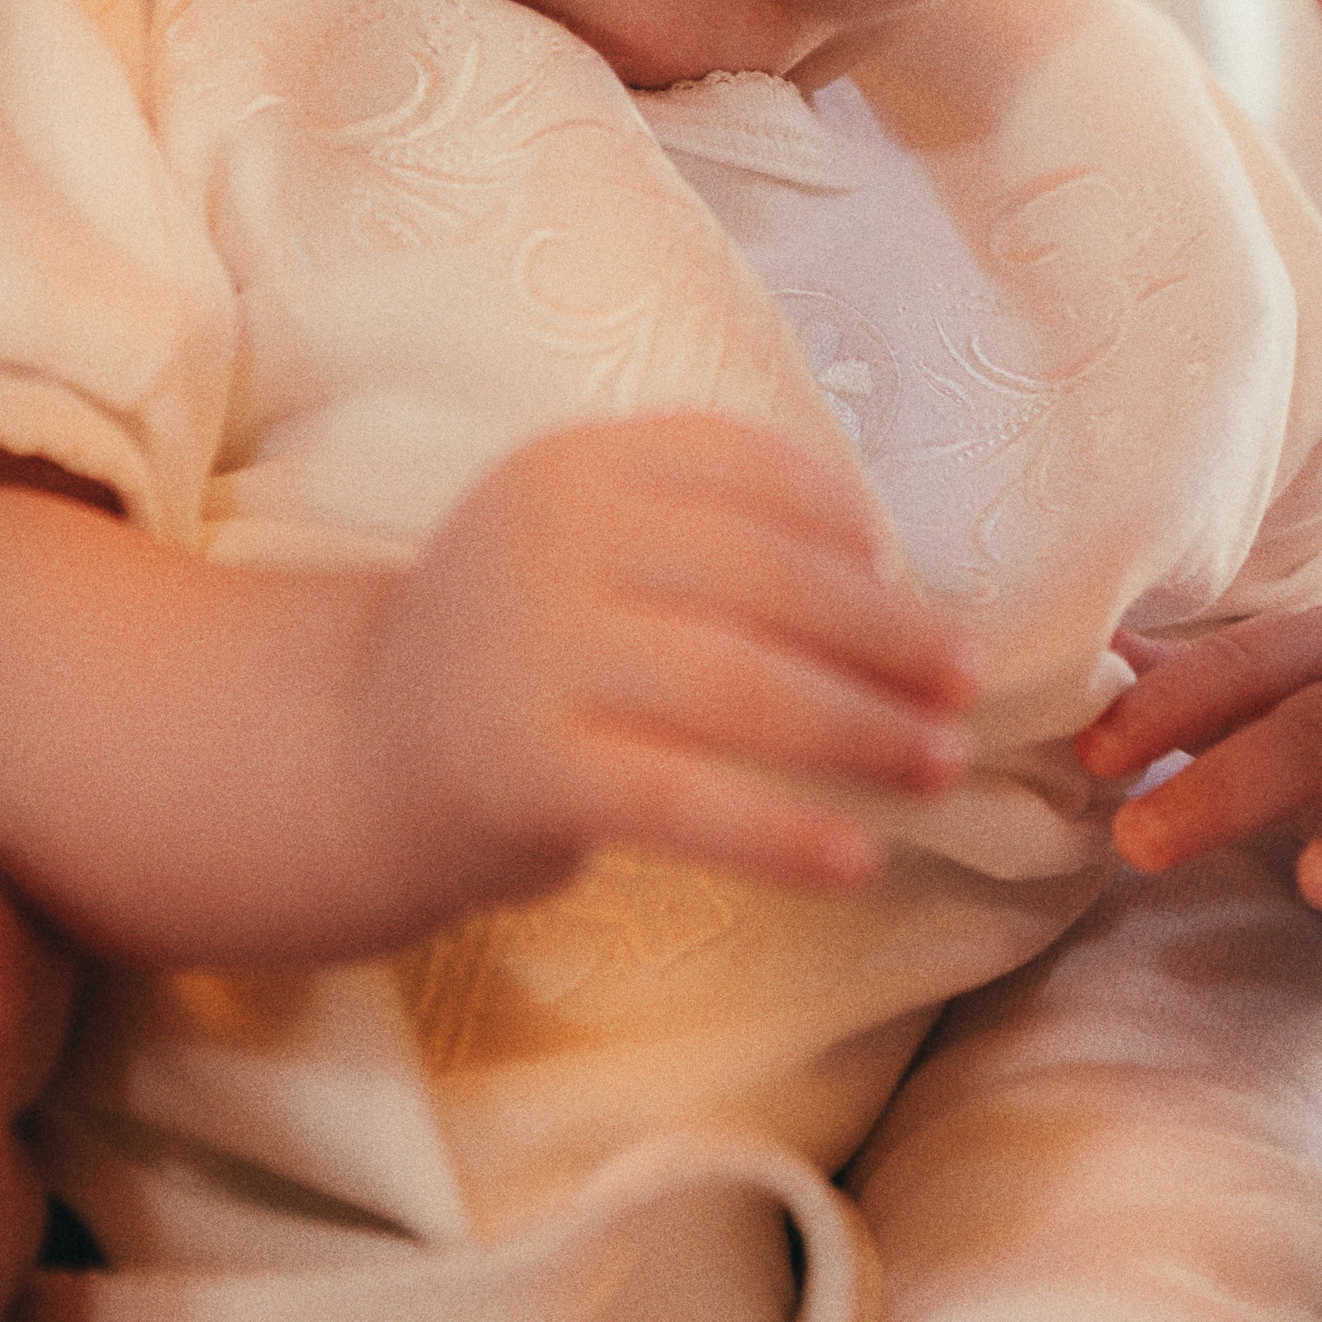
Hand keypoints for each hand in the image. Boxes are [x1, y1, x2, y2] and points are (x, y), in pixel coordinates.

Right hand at [378, 417, 983, 903]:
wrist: (354, 759)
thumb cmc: (520, 650)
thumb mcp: (587, 548)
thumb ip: (704, 537)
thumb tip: (895, 586)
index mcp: (575, 463)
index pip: (745, 468)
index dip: (842, 522)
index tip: (900, 577)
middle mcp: (552, 539)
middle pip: (766, 579)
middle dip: (886, 635)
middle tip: (967, 683)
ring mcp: (534, 652)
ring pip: (746, 689)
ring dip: (865, 732)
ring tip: (940, 764)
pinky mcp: (528, 771)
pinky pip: (689, 802)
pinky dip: (786, 832)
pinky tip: (858, 858)